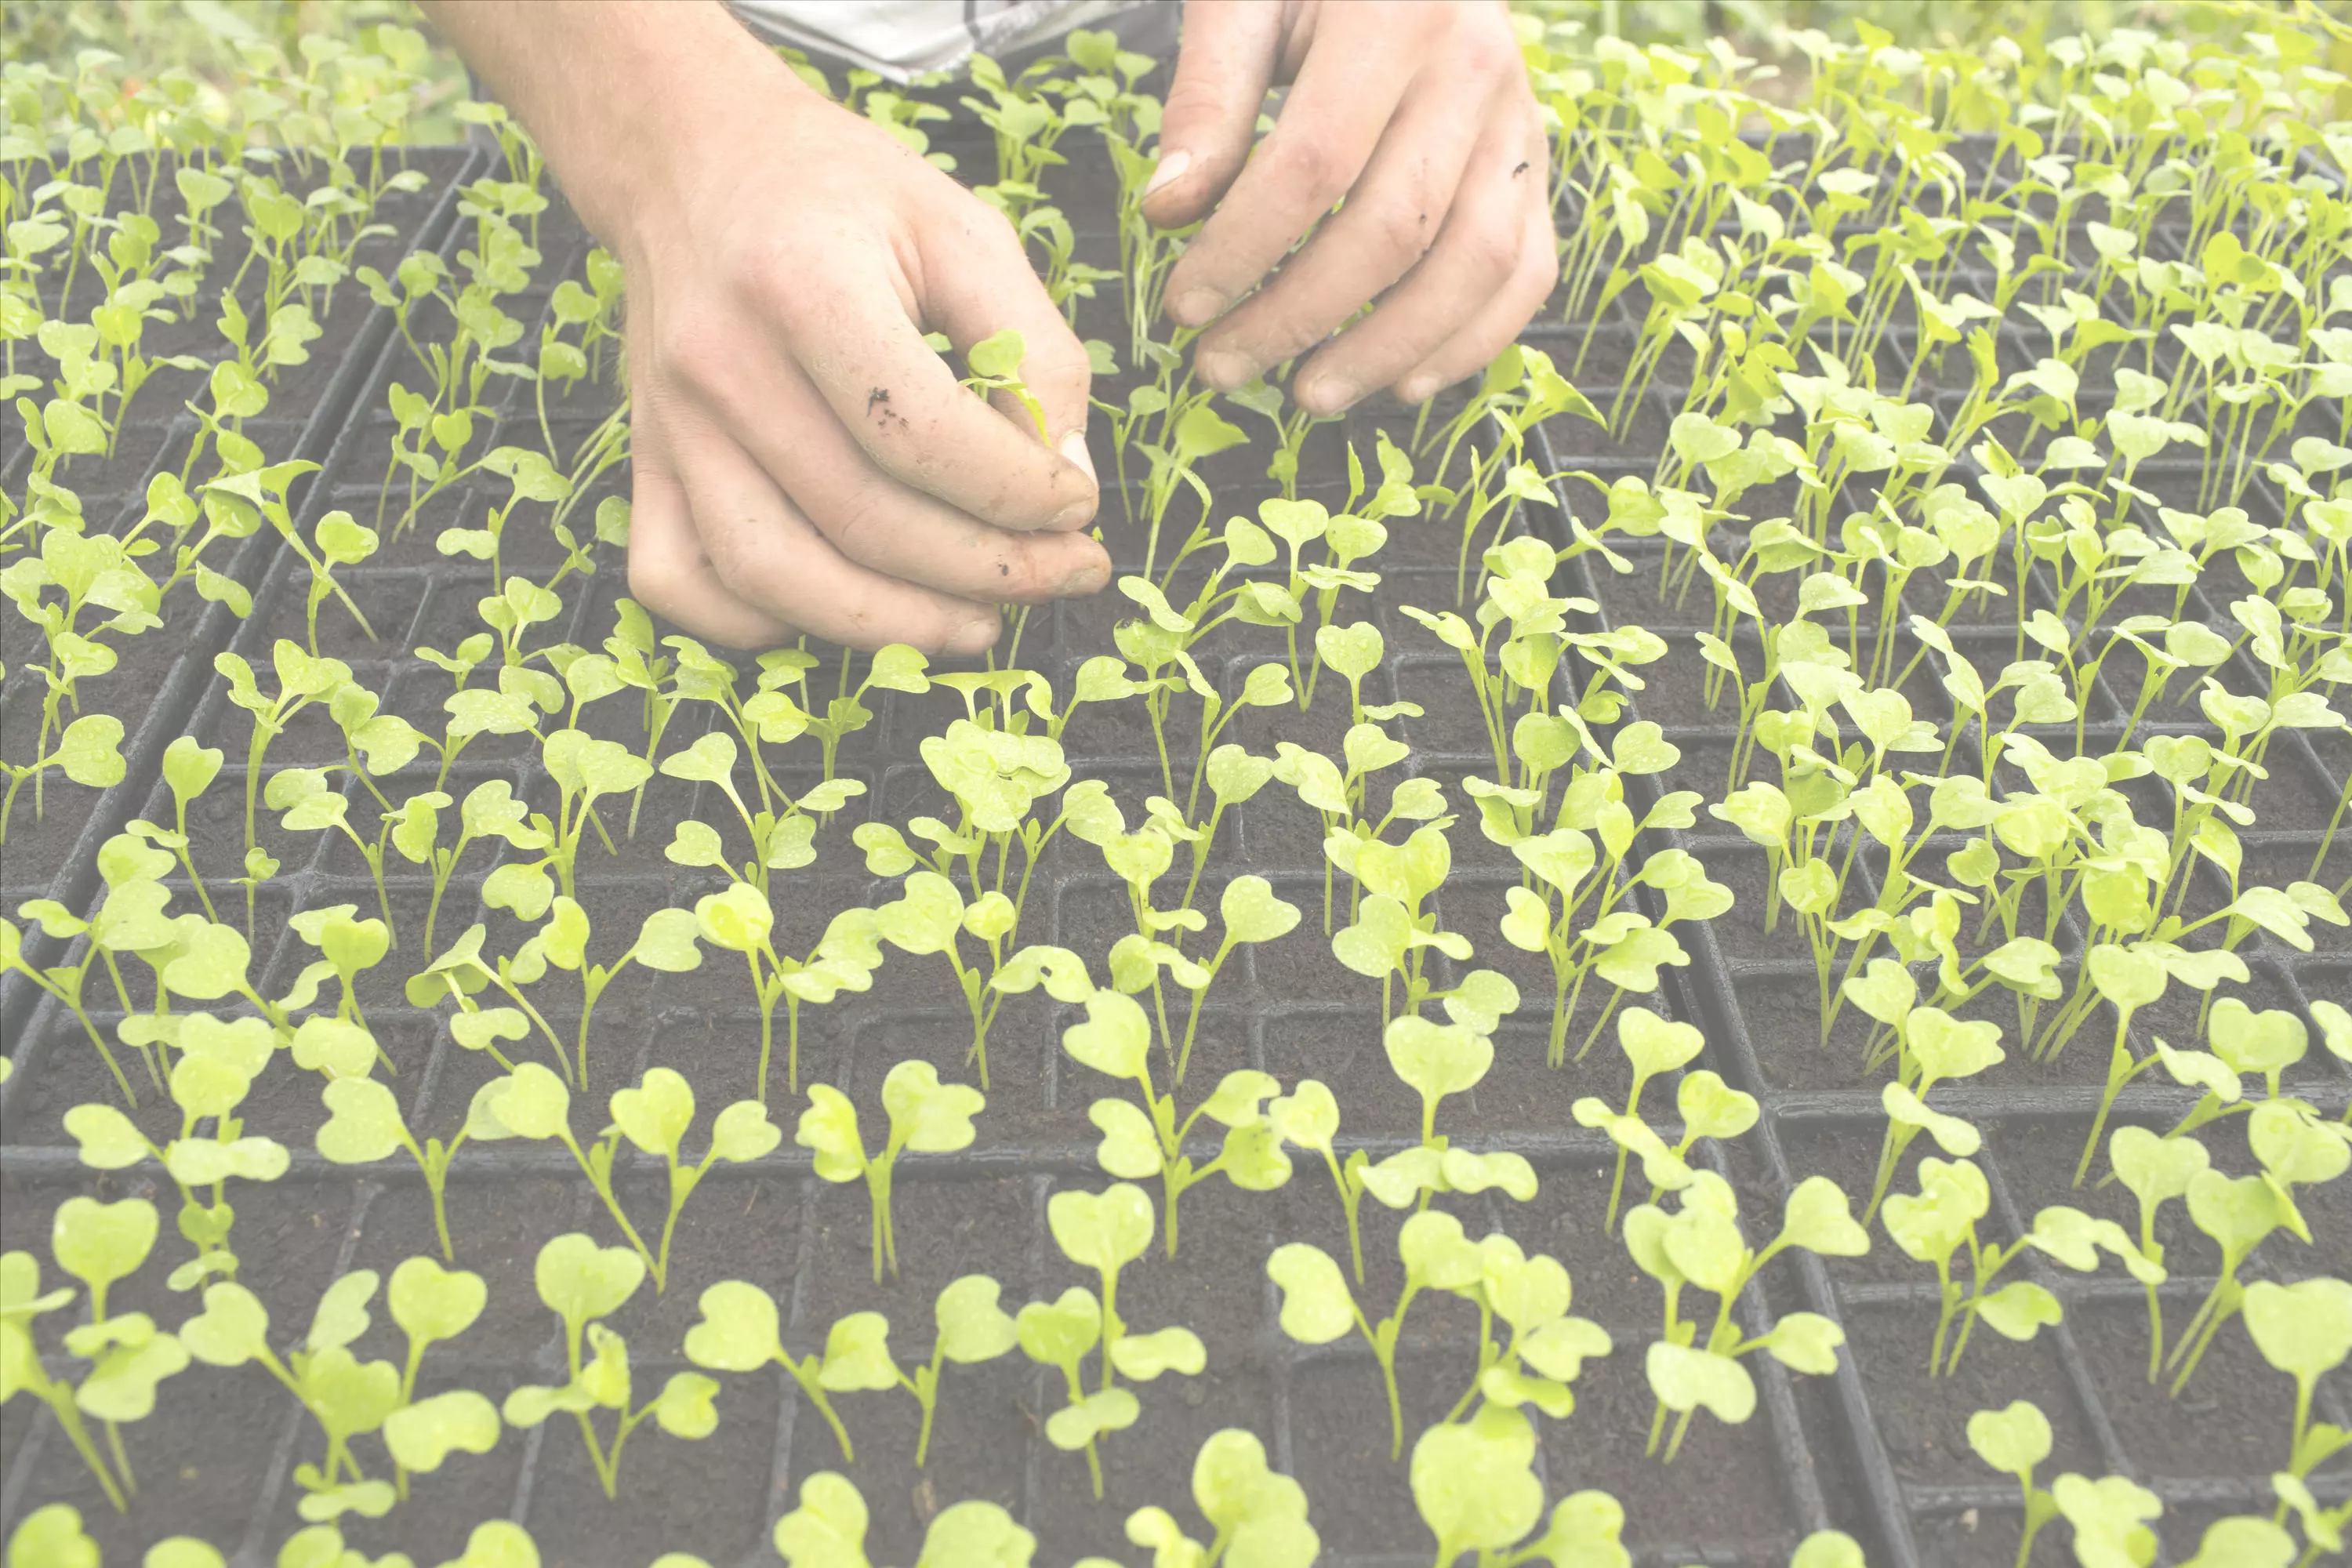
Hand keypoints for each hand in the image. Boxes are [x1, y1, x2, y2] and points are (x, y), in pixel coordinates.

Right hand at [426, 2, 1106, 653]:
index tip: (1080, 505)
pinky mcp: (642, 462)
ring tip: (979, 623)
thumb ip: (1034, 348)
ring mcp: (667, 424)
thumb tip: (1065, 479)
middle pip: (861, 520)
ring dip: (892, 626)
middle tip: (1065, 574)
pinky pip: (681, 583)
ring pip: (774, 577)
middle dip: (986, 572)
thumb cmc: (844, 196)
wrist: (692, 157)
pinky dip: (761, 625)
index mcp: (801, 283)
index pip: (922, 435)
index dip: (1019, 494)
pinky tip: (846, 607)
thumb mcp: (964, 231)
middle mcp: (719, 363)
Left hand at [1141, 0, 1553, 416]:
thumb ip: (1208, 97)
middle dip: (1299, 316)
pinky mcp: (1540, 169)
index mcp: (1395, 13)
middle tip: (1221, 364)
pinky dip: (1470, 344)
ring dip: (1385, 350)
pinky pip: (1527, 274)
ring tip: (1306, 393)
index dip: (1244, 249)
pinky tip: (1399, 383)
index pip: (1315, 164)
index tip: (1183, 305)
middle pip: (1393, 228)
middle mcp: (1476, 68)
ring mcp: (1521, 124)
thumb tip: (1172, 210)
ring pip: (1473, 266)